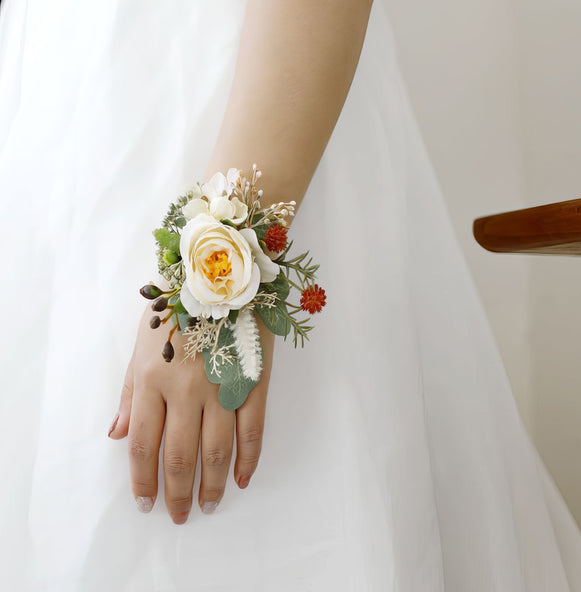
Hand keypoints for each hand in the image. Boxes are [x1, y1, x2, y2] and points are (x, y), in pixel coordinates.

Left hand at [108, 301, 274, 523]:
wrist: (221, 272)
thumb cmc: (176, 306)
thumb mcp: (143, 341)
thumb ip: (130, 390)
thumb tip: (118, 434)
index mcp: (152, 378)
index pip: (143, 443)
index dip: (143, 480)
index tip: (146, 504)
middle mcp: (185, 389)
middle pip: (179, 455)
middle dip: (177, 492)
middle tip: (180, 515)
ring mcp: (223, 386)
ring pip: (217, 449)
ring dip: (213, 484)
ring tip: (210, 505)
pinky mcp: (253, 381)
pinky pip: (253, 429)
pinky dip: (249, 459)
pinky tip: (243, 478)